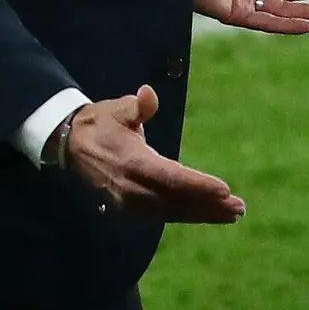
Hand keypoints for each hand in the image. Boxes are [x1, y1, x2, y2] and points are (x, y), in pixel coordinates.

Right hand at [57, 85, 244, 222]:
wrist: (69, 146)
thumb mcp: (116, 110)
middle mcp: (129, 187)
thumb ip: (136, 106)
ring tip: (232, 214)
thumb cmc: (99, 124)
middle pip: (175, 200)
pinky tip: (206, 214)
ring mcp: (127, 202)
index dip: (198, 185)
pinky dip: (185, 215)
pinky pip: (162, 214)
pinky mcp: (128, 209)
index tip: (225, 190)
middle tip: (239, 208)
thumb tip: (148, 94)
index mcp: (129, 162)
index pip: (170, 177)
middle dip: (208, 205)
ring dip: (202, 214)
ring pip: (170, 211)